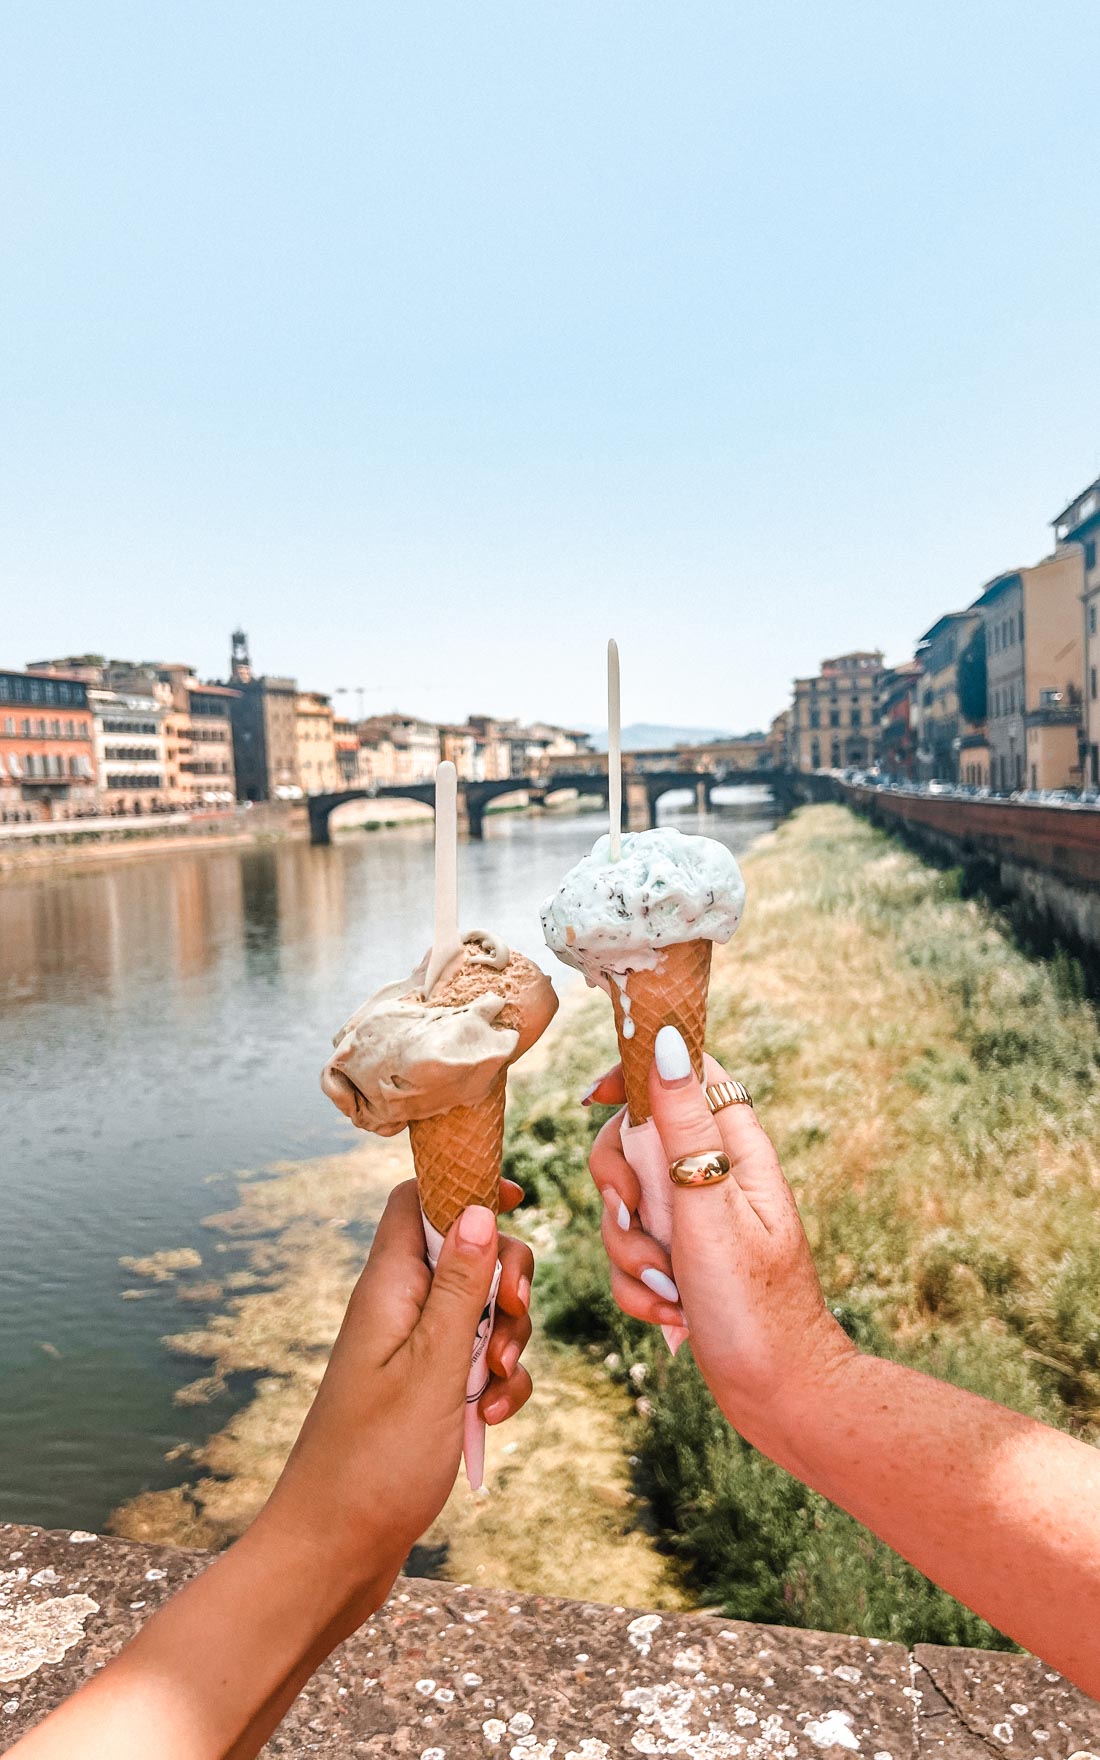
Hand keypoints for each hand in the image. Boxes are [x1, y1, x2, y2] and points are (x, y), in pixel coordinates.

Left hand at [261, 1178, 533, 1588]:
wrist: (334, 1553)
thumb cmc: (373, 1462)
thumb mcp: (433, 1366)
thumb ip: (461, 1285)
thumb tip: (479, 1206)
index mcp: (388, 1287)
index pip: (418, 1199)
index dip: (464, 1186)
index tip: (515, 1199)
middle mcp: (397, 1310)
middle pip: (468, 1253)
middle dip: (508, 1283)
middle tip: (509, 1322)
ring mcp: (412, 1353)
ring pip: (482, 1313)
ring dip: (507, 1344)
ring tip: (489, 1394)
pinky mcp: (426, 1393)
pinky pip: (477, 1366)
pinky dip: (495, 1387)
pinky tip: (487, 1423)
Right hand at [587, 1036, 852, 1439]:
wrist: (779, 1396)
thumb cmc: (756, 1305)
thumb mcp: (710, 1209)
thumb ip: (684, 1127)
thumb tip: (667, 1041)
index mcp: (735, 1148)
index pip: (684, 1073)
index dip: (637, 1073)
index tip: (597, 1099)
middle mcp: (714, 1176)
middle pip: (635, 1142)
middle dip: (620, 1189)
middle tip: (640, 1220)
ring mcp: (696, 1221)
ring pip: (625, 1207)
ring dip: (630, 1252)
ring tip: (670, 1288)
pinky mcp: (679, 1263)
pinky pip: (631, 1256)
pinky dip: (639, 1287)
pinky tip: (672, 1314)